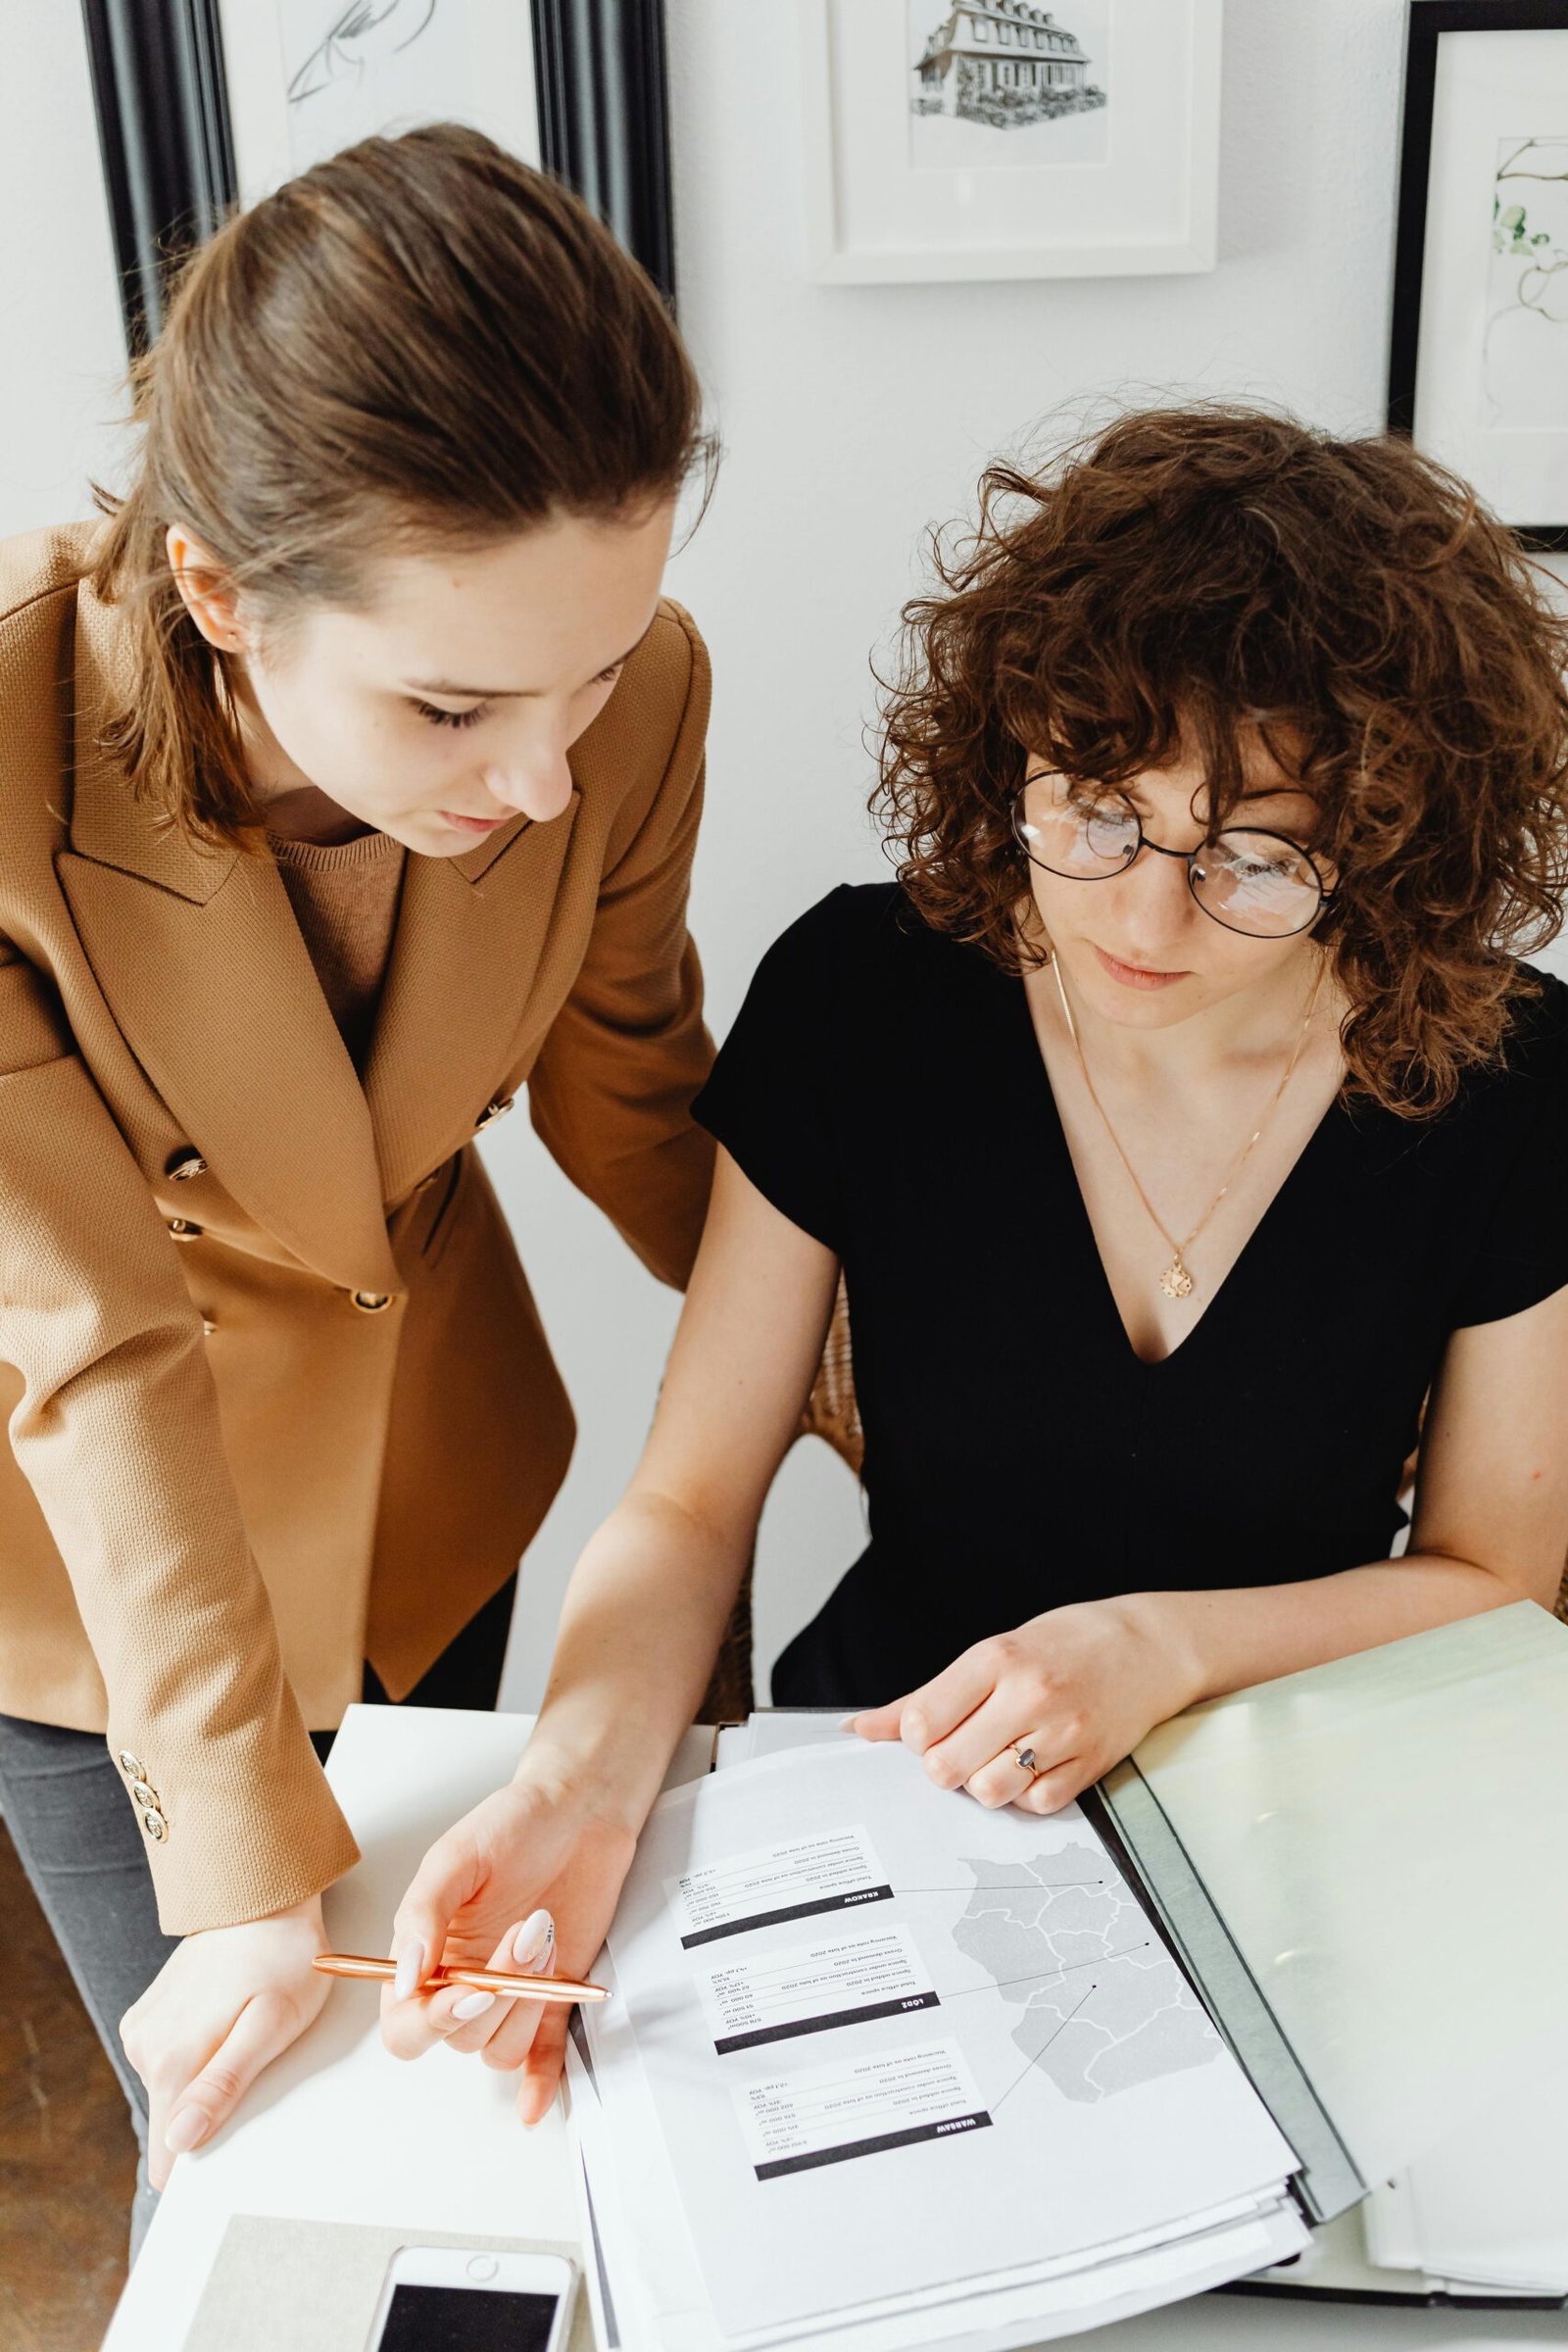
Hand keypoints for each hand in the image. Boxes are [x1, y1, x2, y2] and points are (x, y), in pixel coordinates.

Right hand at [119, 1892, 329, 2188]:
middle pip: (173, 2122)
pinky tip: (225, 2021)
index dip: (202, 2164)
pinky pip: (171, 2059)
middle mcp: (144, 2049)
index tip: (235, 2155)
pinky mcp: (149, 2016)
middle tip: (256, 2067)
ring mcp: (142, 2030)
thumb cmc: (282, 1958)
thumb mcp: (271, 2025)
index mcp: (171, 2061)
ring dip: (207, 2078)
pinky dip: (199, 2052)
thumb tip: (181, 2140)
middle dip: (212, 2113)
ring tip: (243, 2034)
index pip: (167, 2156)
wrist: (262, 1894)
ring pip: (173, 2089)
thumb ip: (224, 2084)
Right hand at [380, 1766, 636, 2123]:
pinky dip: (537, 2084)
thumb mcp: (456, 1857)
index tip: (469, 1989)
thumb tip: (403, 1977)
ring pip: (499, 2048)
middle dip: (496, 1995)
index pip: (405, 2022)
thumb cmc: (514, 1824)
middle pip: (458, 2038)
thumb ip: (423, 1916)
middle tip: (525, 1936)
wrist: (581, 1810)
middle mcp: (460, 1982)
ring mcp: (507, 1996)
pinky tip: (533, 2105)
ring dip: (526, 2005)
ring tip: (544, 1936)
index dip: (432, 2019)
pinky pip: (538, 2057)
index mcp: (426, 1954)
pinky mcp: (551, 1999)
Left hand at [847, 1596, 1198, 1812]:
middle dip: (943, 1765)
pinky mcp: (1089, 1766)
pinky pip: (1035, 1805)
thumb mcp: (992, 1652)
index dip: (914, 1736)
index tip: (930, 1728)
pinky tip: (1032, 1767)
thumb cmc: (1065, 1645)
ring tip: (997, 1757)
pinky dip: (1024, 1796)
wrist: (1148, 1647)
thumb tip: (861, 1728)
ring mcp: (1062, 1734)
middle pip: (946, 1766)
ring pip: (988, 1793)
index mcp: (996, 1659)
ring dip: (983, 1783)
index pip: (921, 1721)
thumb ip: (926, 1695)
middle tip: (961, 1747)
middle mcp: (1028, 1695)